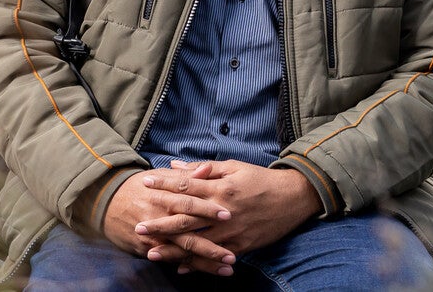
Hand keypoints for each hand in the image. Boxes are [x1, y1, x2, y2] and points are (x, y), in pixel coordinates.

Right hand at [102, 170, 237, 275]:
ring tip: (228, 268)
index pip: (190, 203)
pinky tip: (207, 271)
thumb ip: (186, 176)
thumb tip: (207, 169)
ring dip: (206, 262)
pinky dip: (189, 266)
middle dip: (211, 246)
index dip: (209, 209)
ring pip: (182, 252)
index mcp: (164, 197)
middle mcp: (159, 219)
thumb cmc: (140, 187)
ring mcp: (153, 238)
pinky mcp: (147, 249)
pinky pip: (172, 259)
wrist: (106, 202)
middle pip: (188, 234)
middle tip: (232, 255)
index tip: (229, 215)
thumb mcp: (160, 177)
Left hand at [137, 160, 320, 257]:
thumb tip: (176, 164)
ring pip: (198, 242)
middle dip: (160, 223)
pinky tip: (181, 268)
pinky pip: (215, 256)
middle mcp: (224, 210)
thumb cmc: (262, 179)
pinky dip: (198, 264)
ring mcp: (233, 230)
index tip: (145, 184)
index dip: (164, 185)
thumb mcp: (234, 167)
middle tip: (138, 227)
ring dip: (173, 249)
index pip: (187, 186)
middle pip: (186, 218)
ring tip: (152, 252)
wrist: (294, 197)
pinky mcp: (242, 244)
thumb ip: (204, 169)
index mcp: (222, 187)